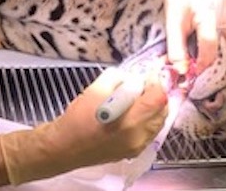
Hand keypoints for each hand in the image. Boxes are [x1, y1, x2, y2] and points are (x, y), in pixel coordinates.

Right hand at [0, 67, 167, 184]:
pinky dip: (146, 119)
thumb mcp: (95, 89)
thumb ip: (118, 79)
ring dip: (152, 107)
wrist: (63, 147)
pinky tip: (132, 112)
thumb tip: (132, 77)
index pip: (158, 98)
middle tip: (143, 84)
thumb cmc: (76, 119)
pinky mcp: (132, 152)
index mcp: (131, 121)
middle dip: (156, 95)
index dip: (156, 82)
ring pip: (158, 122)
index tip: (148, 73)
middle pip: (162, 111)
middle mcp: (139, 137)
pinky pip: (149, 132)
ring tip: (137, 97)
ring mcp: (137, 147)